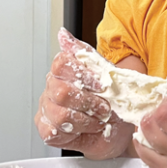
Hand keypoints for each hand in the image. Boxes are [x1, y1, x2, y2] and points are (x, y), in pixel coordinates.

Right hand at [34, 30, 133, 159]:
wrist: (118, 125)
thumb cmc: (112, 98)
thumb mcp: (106, 72)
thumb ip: (85, 53)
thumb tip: (63, 34)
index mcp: (64, 71)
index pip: (61, 64)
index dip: (83, 75)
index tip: (100, 85)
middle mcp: (52, 88)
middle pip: (60, 92)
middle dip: (88, 102)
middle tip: (103, 107)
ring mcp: (47, 110)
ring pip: (59, 115)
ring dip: (86, 120)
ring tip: (98, 120)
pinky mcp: (48, 131)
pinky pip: (53, 132)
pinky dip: (76, 133)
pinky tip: (86, 129)